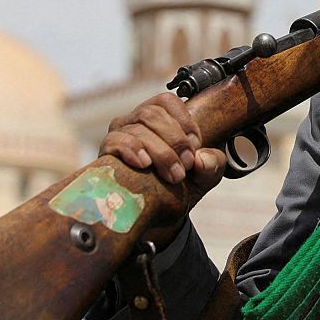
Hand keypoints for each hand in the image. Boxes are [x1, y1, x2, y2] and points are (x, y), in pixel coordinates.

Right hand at [100, 92, 227, 193]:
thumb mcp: (204, 176)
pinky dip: (131, 150)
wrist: (158, 217)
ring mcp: (119, 135)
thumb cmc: (180, 187)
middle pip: (152, 114)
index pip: (166, 102)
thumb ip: (213, 164)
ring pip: (138, 128)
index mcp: (159, 118)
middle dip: (175, 140)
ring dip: (160, 152)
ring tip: (173, 175)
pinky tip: (144, 164)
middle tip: (187, 165)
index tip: (196, 145)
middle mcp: (136, 121)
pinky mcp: (106, 153)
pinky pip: (114, 141)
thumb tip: (201, 159)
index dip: (184, 120)